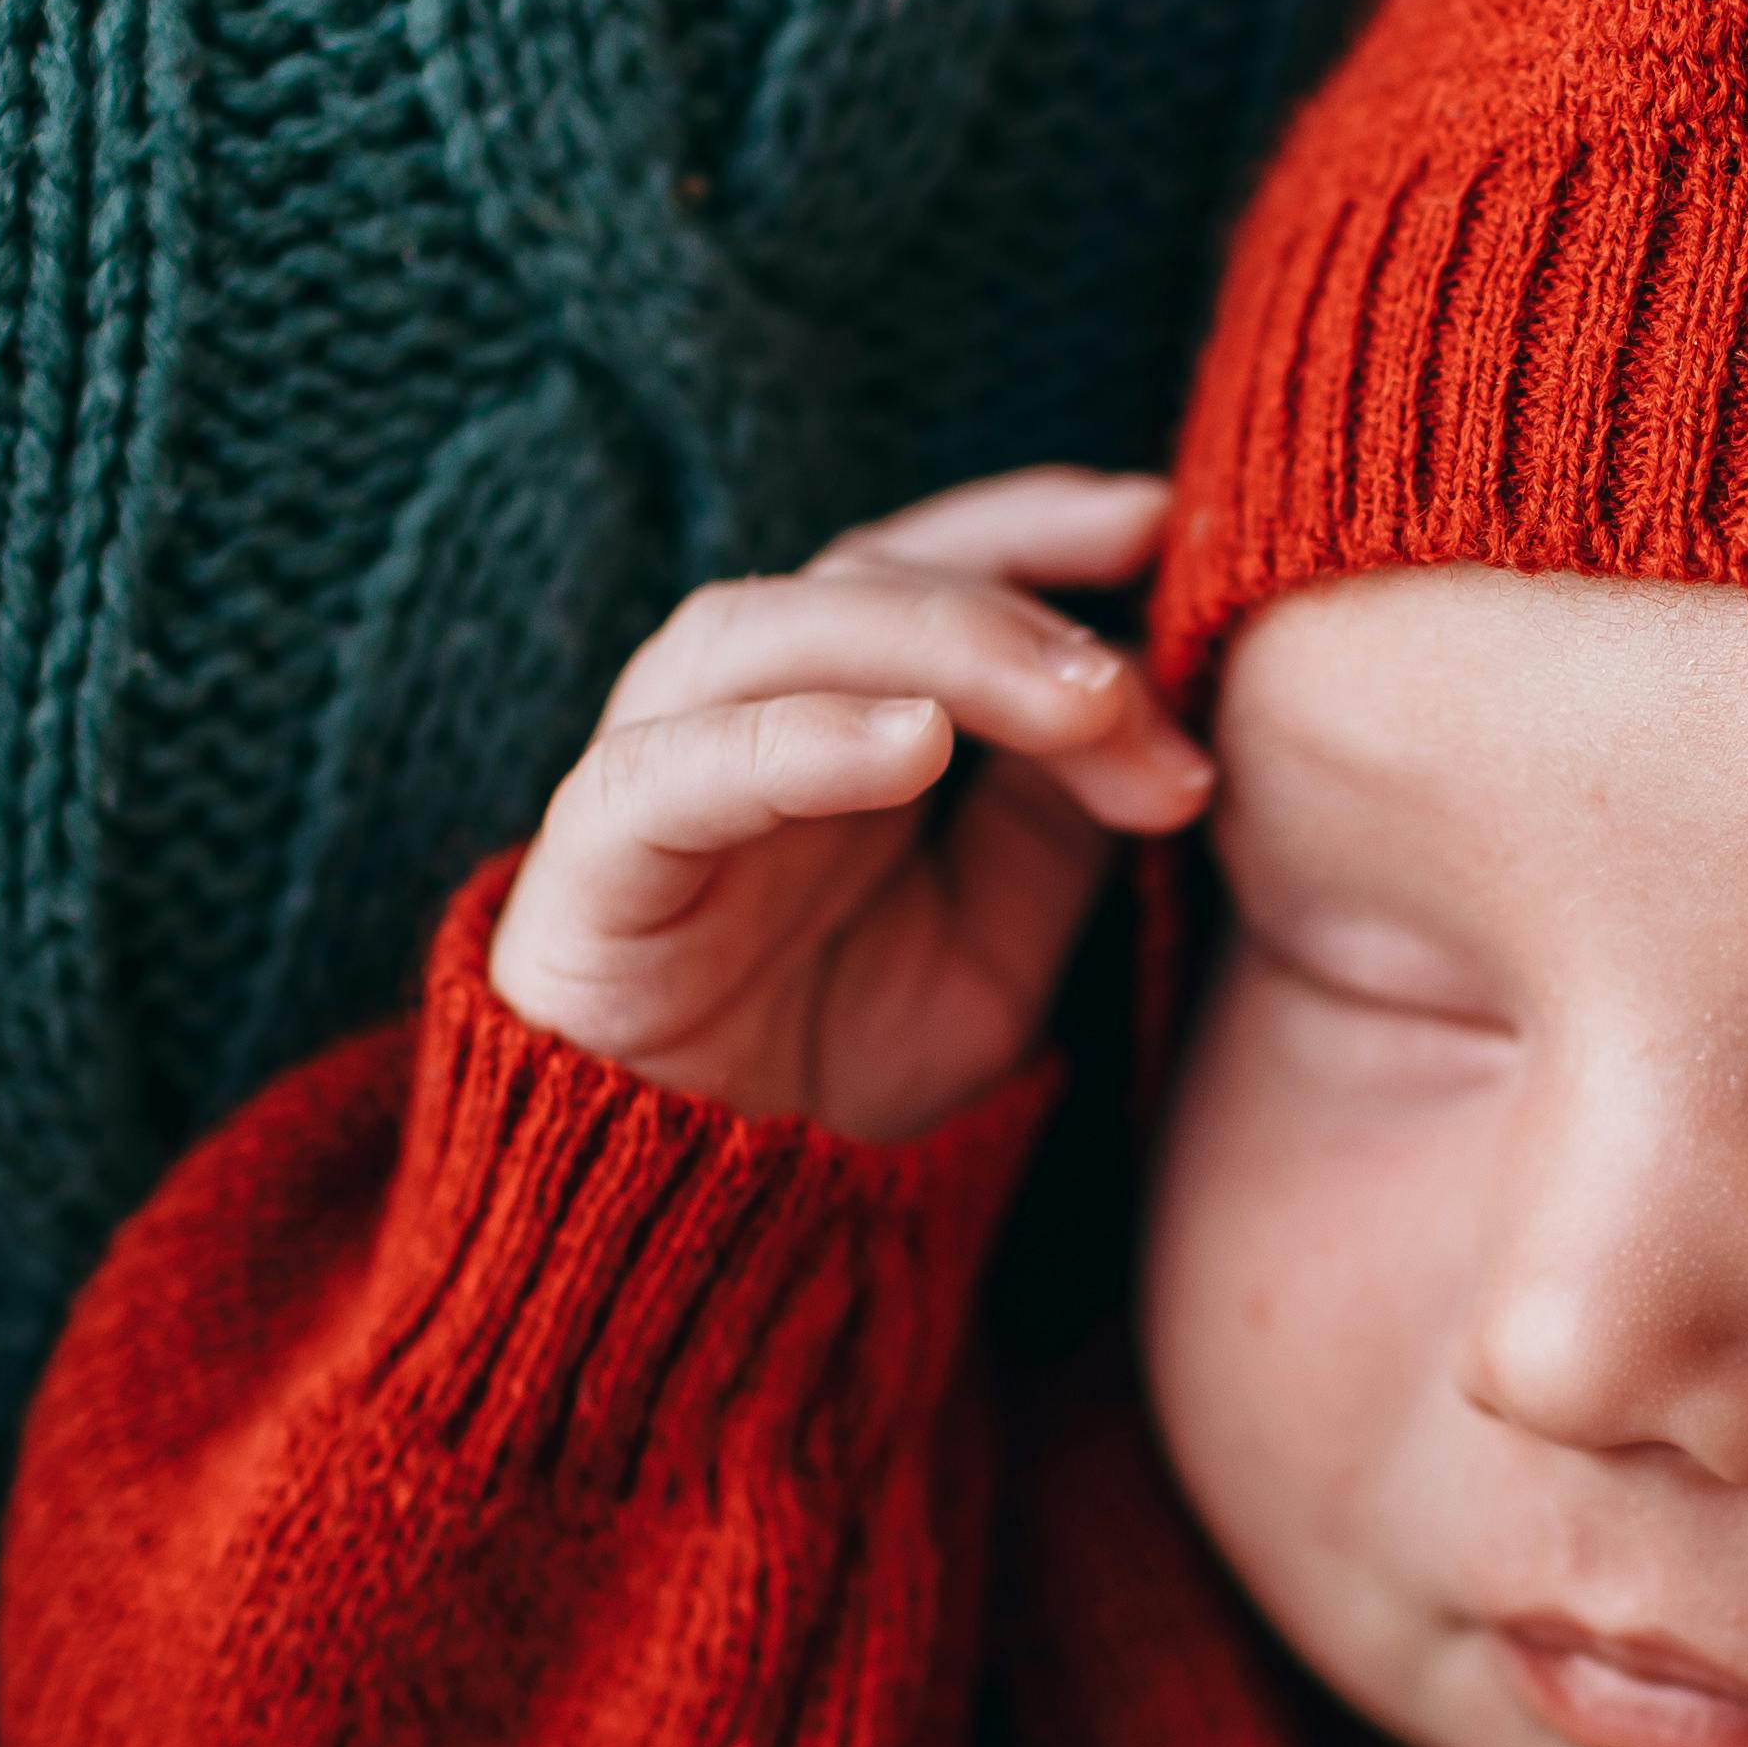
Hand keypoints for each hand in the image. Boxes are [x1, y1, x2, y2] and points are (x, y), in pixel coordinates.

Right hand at [490, 469, 1210, 1141]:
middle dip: (1016, 616)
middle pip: (861, 581)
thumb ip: (1056, 823)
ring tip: (1067, 706)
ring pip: (760, 634)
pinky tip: (909, 746)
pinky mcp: (590, 868)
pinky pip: (669, 770)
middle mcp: (737, 716)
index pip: (923, 563)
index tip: (1158, 525)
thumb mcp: (1000, 942)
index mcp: (834, 713)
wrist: (705, 1221)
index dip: (1030, 526)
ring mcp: (653, 779)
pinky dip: (793, 739)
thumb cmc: (842, 1062)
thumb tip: (1144, 706)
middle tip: (1135, 689)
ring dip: (928, 646)